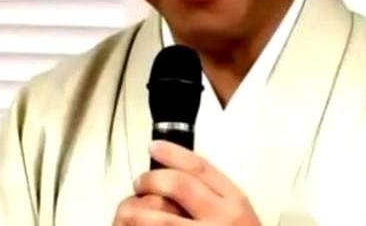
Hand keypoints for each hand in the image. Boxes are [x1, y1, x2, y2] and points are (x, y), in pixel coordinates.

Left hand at [126, 140, 260, 224]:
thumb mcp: (237, 217)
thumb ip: (213, 198)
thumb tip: (172, 176)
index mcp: (235, 204)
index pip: (200, 167)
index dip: (173, 153)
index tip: (154, 147)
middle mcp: (221, 221)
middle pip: (177, 185)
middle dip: (151, 179)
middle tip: (139, 182)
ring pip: (156, 219)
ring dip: (133, 211)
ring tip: (128, 211)